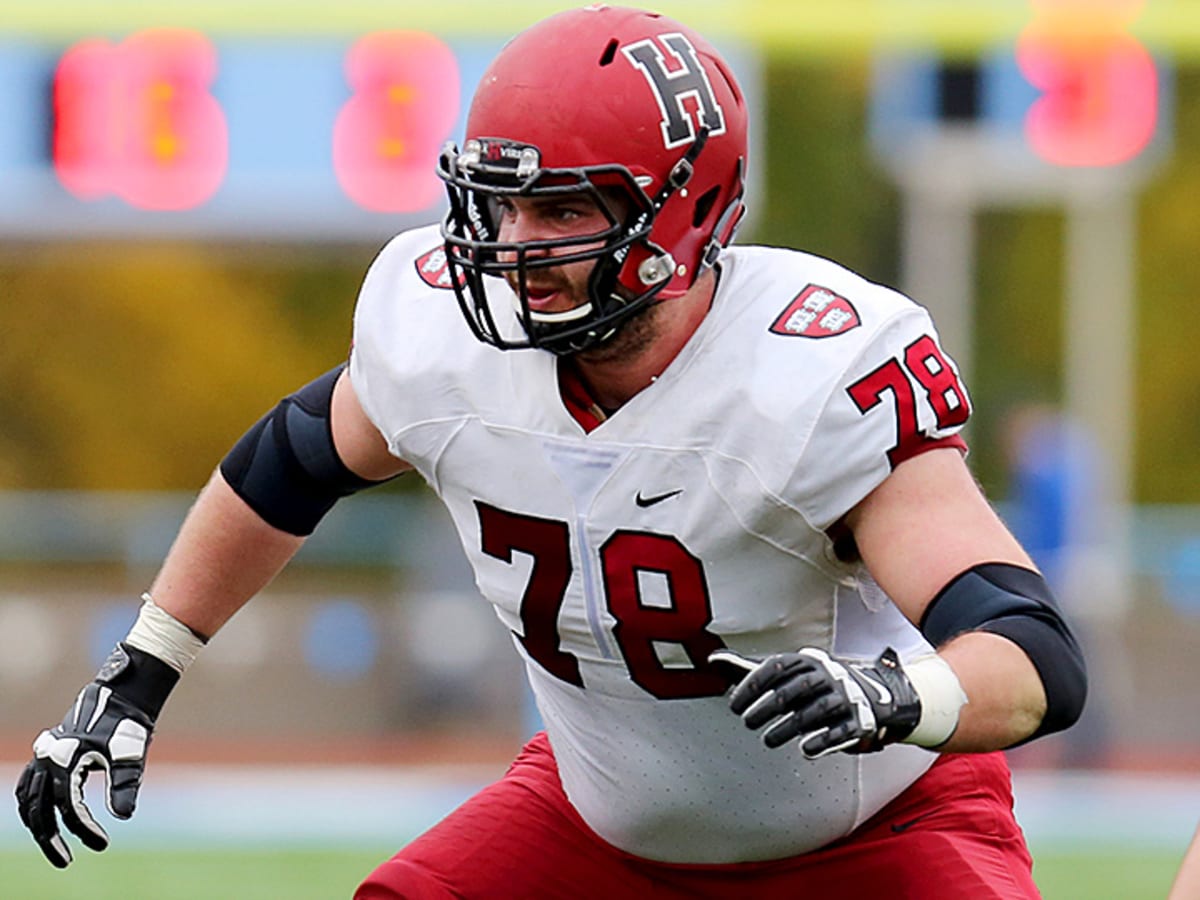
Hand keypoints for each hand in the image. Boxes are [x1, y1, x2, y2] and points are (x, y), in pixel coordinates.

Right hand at [14, 644, 175, 867]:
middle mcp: (48, 759)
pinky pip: (28, 784)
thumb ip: (124, 785)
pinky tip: (40, 817)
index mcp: (66, 760)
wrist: (122, 693)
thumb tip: (124, 816)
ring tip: (53, 846)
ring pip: (29, 799)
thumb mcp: (130, 755)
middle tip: (66, 861)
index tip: (102, 844)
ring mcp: (43, 754)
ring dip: (37, 824)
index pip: (70, 808)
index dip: (84, 830)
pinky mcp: (47, 752)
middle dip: (51, 838)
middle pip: (39, 810)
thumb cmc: (128, 723)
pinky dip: (31, 803)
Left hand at [709, 646, 920, 758]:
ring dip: (787, 728)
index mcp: (805, 661)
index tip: (733, 705)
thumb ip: (749, 670)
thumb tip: (713, 660)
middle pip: (791, 692)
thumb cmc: (811, 687)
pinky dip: (822, 741)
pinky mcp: (859, 720)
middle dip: (765, 709)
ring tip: (768, 740)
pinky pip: (840, 731)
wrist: (869, 697)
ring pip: (813, 712)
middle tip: (747, 723)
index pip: (774, 668)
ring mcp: (844, 697)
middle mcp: (826, 675)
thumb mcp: (784, 676)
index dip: (751, 686)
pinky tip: (805, 750)